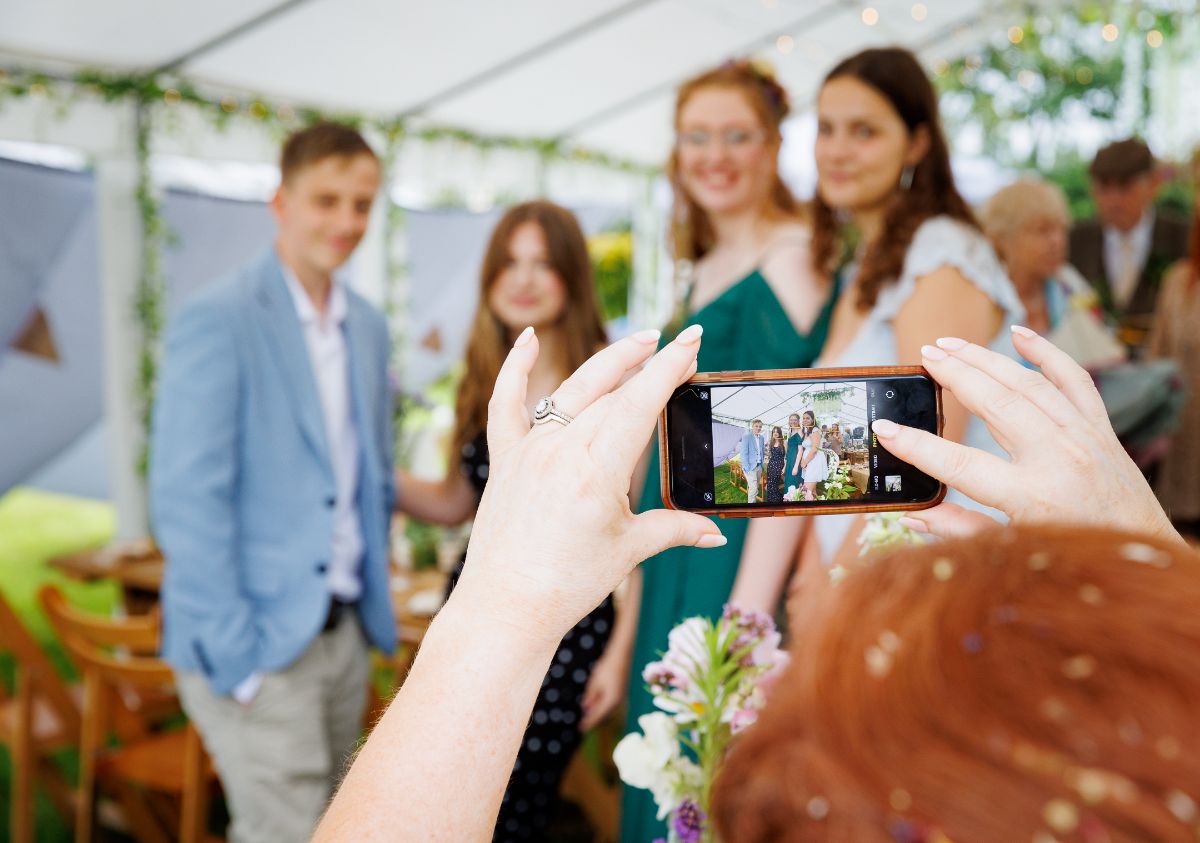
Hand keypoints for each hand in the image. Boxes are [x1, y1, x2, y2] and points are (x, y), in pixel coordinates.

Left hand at [452, 325, 725, 644]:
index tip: (691, 342)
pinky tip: (529, 337)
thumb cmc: (569, 583)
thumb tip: (716, 532)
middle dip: (648, 364)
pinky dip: (514, 369)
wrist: (507, 606)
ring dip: (608, 363)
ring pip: (572, 391)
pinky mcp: (506, 459)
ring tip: (638, 341)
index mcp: (597, 470)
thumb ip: (675, 530)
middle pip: (611, 392)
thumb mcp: (630, 550)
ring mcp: (530, 451)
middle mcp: (561, 451)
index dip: (669, 368)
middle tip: (677, 346)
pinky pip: (506, 404)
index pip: (640, 403)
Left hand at [579, 651, 627, 731]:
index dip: (588, 723)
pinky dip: (602, 707)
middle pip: (603, 716)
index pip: (597, 716)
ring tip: (586, 714)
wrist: (621, 655)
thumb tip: (585, 708)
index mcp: (610, 701)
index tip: (580, 729)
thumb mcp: (594, 682)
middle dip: (592, 719)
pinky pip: (610, 705)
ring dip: (597, 713)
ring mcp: (621, 698)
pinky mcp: (621, 694)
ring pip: (607, 711)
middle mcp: (617, 702)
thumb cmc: (606, 667)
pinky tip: (595, 704)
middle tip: (581, 724)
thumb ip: (590, 696)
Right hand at [875, 327, 1182, 546]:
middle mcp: (1058, 459)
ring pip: (1029, 383)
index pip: (959, 464)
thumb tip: (911, 516)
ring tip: (950, 344)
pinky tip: (1019, 333)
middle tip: (923, 356)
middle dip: (955, 375)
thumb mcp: (1012, 549)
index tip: (885, 428)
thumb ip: (959, 530)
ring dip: (986, 358)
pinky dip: (1047, 353)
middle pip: (996, 404)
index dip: (916, 445)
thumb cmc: (1072, 557)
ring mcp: (1083, 437)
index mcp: (1031, 496)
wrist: (1141, 553)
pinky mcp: (1101, 428)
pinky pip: (1074, 380)